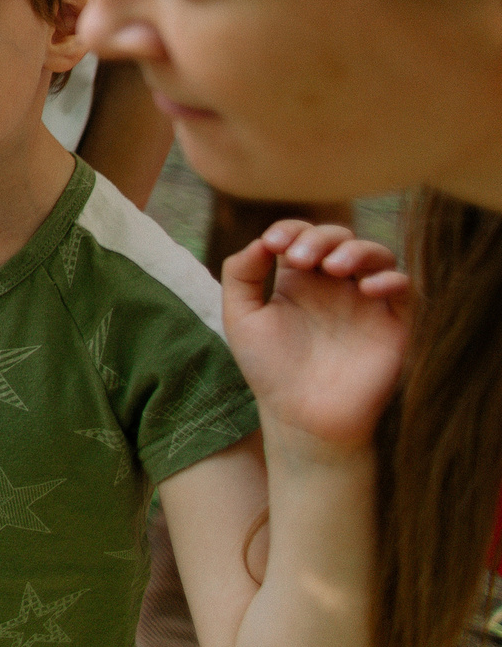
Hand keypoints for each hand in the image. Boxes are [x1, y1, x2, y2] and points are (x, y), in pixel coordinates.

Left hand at [223, 221, 409, 455]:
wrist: (303, 417)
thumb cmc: (269, 369)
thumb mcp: (242, 317)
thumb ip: (241, 274)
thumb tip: (259, 240)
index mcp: (299, 278)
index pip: (302, 234)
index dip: (290, 228)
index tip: (273, 245)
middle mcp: (335, 285)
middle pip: (338, 237)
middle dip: (319, 237)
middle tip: (299, 258)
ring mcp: (365, 302)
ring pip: (375, 254)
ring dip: (356, 250)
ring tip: (332, 267)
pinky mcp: (392, 324)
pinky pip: (405, 289)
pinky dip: (391, 279)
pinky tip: (367, 288)